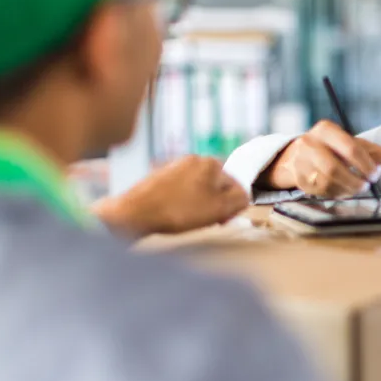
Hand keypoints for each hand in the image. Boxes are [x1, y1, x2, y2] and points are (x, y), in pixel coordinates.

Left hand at [93, 155, 249, 237]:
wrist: (135, 213)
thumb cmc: (180, 211)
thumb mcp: (220, 208)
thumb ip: (240, 199)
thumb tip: (244, 195)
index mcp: (211, 162)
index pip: (235, 184)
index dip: (232, 205)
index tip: (222, 219)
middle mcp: (193, 159)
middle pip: (216, 185)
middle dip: (215, 203)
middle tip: (207, 220)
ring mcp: (174, 166)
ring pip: (198, 188)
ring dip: (199, 204)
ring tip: (189, 219)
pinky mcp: (159, 177)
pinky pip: (180, 190)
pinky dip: (182, 202)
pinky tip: (174, 214)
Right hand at [264, 120, 380, 196]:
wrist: (296, 156)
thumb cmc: (330, 149)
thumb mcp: (349, 143)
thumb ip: (370, 150)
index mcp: (326, 130)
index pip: (350, 147)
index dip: (366, 164)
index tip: (376, 173)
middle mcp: (309, 143)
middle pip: (334, 168)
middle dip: (355, 180)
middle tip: (366, 185)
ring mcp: (300, 161)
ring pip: (327, 182)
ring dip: (347, 189)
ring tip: (357, 188)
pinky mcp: (298, 178)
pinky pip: (321, 191)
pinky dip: (337, 193)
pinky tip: (344, 190)